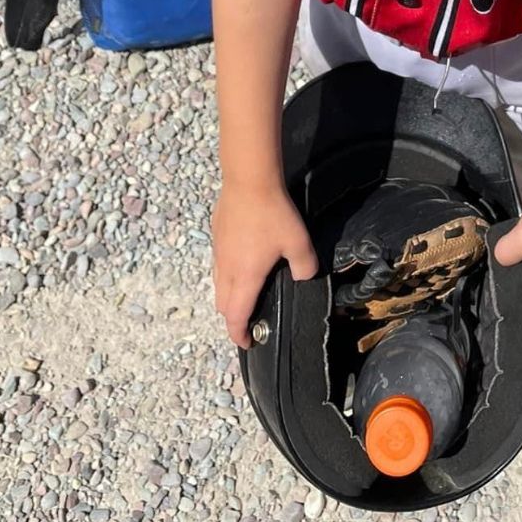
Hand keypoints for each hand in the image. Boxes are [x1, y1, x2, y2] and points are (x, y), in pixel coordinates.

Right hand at [211, 183, 318, 347]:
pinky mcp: (216, 235)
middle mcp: (226, 268)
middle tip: (249, 320)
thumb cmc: (273, 214)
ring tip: (246, 294)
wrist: (249, 180)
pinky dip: (227, 274)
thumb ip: (305, 267)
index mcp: (245, 277)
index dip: (240, 334)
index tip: (248, 342)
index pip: (236, 316)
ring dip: (229, 296)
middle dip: (234, 318)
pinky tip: (242, 261)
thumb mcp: (298, 242)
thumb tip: (303, 277)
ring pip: (218, 284)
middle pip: (223, 305)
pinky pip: (218, 264)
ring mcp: (218, 251)